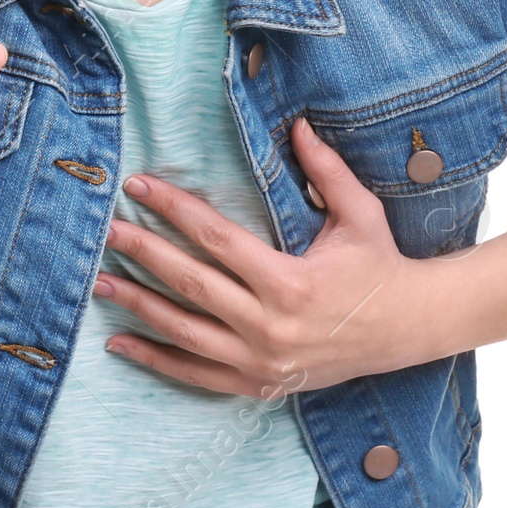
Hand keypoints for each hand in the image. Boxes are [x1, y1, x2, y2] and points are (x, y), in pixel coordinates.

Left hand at [94, 116, 442, 396]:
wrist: (407, 330)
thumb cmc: (379, 266)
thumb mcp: (359, 214)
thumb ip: (326, 170)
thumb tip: (297, 124)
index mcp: (291, 281)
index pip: (216, 238)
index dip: (174, 209)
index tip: (140, 186)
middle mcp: (270, 326)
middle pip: (191, 283)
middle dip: (143, 253)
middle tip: (106, 229)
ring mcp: (262, 361)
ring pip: (184, 332)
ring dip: (138, 306)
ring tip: (99, 282)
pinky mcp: (258, 383)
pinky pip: (196, 375)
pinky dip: (155, 360)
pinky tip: (120, 341)